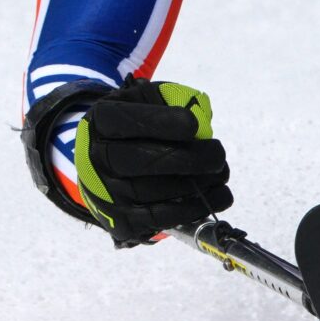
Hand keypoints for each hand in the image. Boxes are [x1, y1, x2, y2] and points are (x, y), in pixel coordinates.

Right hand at [73, 79, 232, 245]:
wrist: (105, 165)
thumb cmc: (134, 126)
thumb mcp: (146, 101)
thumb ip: (172, 99)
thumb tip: (201, 116)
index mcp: (101, 122)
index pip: (130, 122)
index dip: (163, 124)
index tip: (194, 126)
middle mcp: (97, 159)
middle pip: (145, 162)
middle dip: (190, 159)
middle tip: (218, 155)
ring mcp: (107, 194)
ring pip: (157, 193)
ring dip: (198, 186)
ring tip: (221, 175)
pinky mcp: (122, 222)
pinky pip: (161, 219)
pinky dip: (194, 210)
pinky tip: (216, 197)